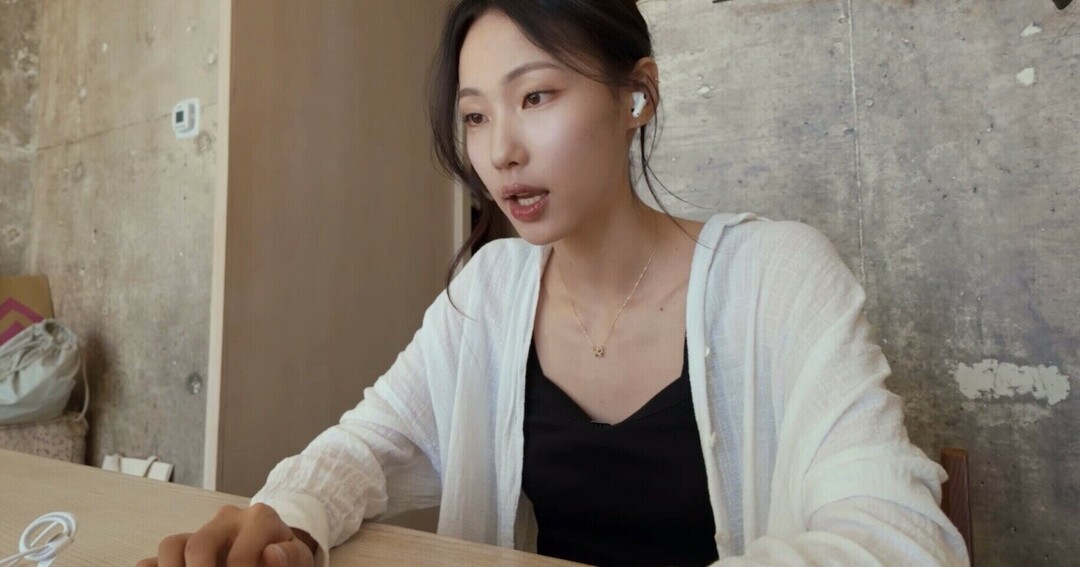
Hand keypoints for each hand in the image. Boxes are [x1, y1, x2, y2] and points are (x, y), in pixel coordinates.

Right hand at [136, 503, 315, 566]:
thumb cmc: (288, 559)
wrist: (280, 554)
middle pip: (198, 545)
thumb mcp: (298, 560)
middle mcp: (227, 518)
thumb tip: (272, 553)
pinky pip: (154, 558)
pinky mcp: (183, 549)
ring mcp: (202, 531)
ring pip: (171, 545)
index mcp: (260, 518)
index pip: (240, 556)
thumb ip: (291, 558)